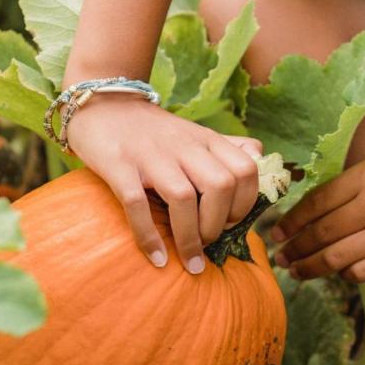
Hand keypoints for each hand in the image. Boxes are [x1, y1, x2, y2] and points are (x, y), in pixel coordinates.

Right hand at [66, 95, 262, 273]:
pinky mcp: (118, 165)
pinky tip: (157, 257)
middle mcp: (183, 145)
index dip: (246, 202)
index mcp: (206, 140)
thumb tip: (261, 158)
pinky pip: (137, 205)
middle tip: (209, 241)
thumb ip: (227, 147)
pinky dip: (149, 237)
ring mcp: (150, 155)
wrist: (102, 104)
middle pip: (221, 185)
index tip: (231, 223)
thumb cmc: (153, 131)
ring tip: (191, 259)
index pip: (246, 169)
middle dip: (220, 223)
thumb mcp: (195, 133)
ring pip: (183, 197)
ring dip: (191, 237)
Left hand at [272, 146, 364, 280]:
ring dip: (311, 267)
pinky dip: (346, 275)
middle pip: (319, 233)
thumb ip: (362, 183)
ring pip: (334, 257)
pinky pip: (362, 272)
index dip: (291, 221)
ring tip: (298, 271)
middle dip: (294, 248)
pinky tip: (340, 274)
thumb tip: (327, 207)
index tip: (277, 232)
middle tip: (280, 258)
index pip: (315, 202)